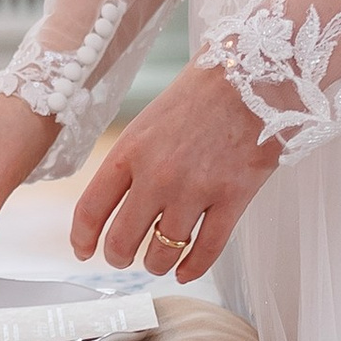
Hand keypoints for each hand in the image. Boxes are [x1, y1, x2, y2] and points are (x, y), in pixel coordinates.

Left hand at [72, 62, 274, 281]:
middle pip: (123, 239)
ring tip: (159, 261)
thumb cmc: (204, 90)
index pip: (91, 208)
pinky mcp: (233, 198)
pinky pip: (206, 250)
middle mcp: (157, 175)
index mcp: (130, 150)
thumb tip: (118, 198)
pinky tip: (186, 269)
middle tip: (124, 257)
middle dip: (119, 256)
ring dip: (157, 263)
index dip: (83, 238)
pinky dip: (193, 268)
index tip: (84, 250)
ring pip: (163, 252)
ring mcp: (196, 190)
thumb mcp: (151, 120)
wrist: (258, 71)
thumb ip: (134, 159)